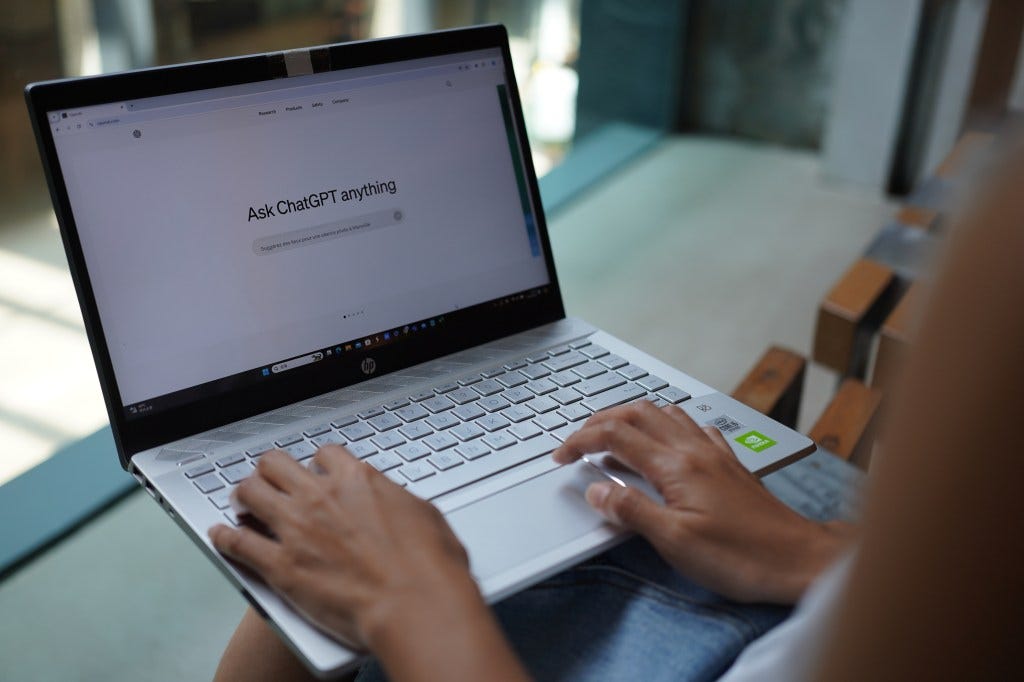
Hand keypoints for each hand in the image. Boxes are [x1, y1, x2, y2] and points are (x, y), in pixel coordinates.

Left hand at [207, 446, 479, 650]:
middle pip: (276, 464)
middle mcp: (321, 496)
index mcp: (358, 480)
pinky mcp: (281, 566)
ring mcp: (297, 529)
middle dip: (270, 471)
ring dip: (243, 495)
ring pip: (249, 492)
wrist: (415, 606)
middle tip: (269, 481)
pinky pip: (237, 543)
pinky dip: (224, 538)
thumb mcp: (423, 515)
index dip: (317, 462)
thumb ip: (395, 501)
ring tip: (242, 502)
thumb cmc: (430, 568)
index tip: (316, 472)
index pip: (324, 453)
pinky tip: (220, 535)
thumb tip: (392, 502)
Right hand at [553, 401, 853, 603]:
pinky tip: (667, 440)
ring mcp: (714, 453)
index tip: (561, 456)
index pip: (615, 436)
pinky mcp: (729, 464)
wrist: (799, 559)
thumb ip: (632, 510)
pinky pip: (693, 427)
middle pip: (637, 414)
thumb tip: (597, 489)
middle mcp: (695, 450)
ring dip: (632, 417)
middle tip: (577, 439)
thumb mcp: (675, 541)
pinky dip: (667, 424)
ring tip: (613, 434)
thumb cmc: (742, 556)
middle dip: (600, 420)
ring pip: (665, 413)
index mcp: (676, 465)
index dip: (581, 441)